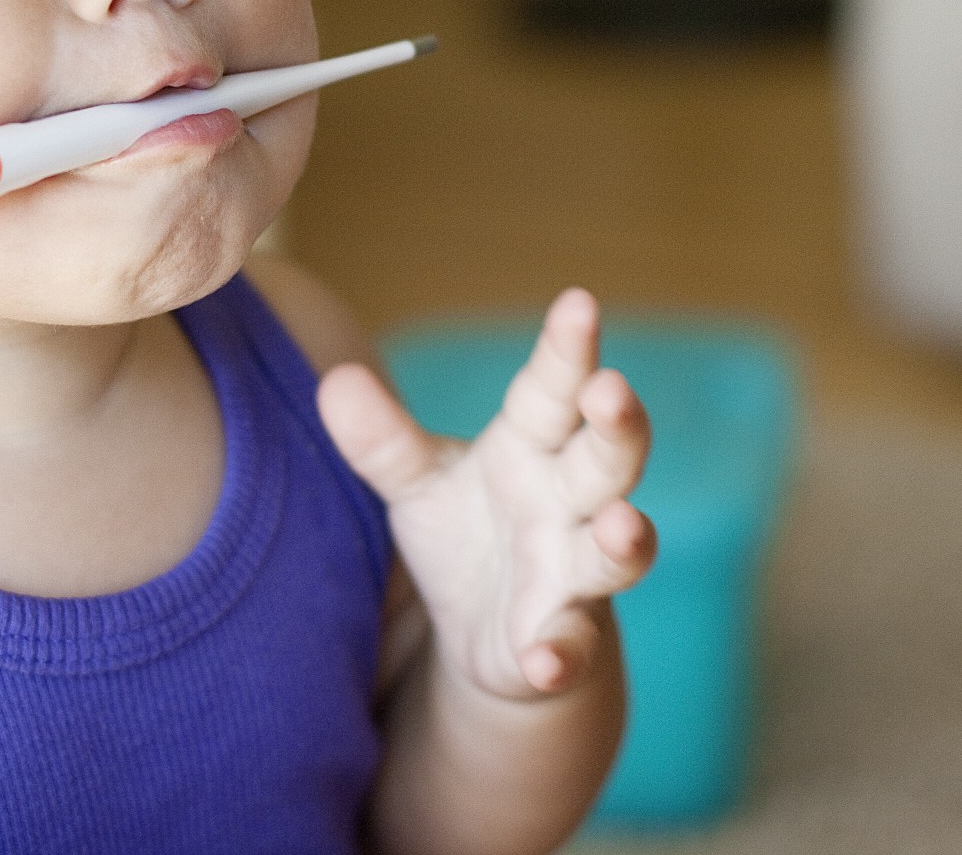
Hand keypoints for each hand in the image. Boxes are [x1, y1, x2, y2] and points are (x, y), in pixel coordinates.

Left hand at [319, 289, 655, 702]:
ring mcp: (574, 571)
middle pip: (607, 458)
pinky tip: (544, 660)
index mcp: (531, 446)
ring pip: (616, 550)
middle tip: (610, 390)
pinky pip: (572, 644)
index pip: (553, 389)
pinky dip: (562, 652)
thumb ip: (382, 439)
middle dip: (617, 426)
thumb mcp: (416, 479)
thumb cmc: (464, 526)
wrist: (487, 628)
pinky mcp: (563, 637)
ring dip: (625, 540)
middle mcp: (568, 501)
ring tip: (623, 528)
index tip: (578, 302)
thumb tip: (336, 381)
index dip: (568, 349)